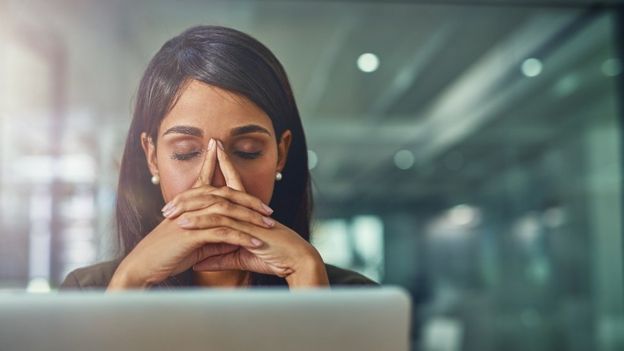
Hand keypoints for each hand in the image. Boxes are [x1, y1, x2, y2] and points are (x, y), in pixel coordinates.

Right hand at [107, 139, 272, 289]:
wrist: (142, 267)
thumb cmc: (165, 255)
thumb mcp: (193, 242)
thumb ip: (212, 234)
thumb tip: (234, 234)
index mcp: (188, 203)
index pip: (210, 183)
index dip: (225, 173)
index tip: (250, 184)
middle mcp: (189, 205)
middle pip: (225, 194)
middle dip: (250, 201)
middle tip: (269, 209)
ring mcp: (190, 218)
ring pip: (227, 211)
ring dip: (251, 218)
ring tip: (269, 226)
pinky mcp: (191, 234)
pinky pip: (223, 232)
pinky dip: (241, 236)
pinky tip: (256, 242)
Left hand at [177, 140, 328, 287]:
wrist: (296, 262)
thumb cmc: (274, 258)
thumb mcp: (241, 257)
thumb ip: (219, 257)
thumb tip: (198, 261)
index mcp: (247, 211)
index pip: (231, 184)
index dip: (222, 167)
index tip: (211, 153)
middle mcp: (246, 209)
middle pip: (216, 191)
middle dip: (192, 191)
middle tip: (170, 199)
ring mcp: (247, 217)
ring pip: (214, 204)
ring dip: (190, 207)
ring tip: (169, 212)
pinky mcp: (248, 229)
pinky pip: (221, 223)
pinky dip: (202, 223)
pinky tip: (185, 224)